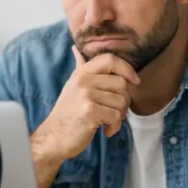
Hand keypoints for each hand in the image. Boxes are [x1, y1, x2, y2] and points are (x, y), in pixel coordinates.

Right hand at [32, 47, 139, 162]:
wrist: (53, 137)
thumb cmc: (67, 114)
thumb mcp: (72, 86)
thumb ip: (80, 68)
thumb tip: (76, 49)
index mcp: (82, 73)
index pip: (110, 59)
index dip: (127, 69)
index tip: (134, 82)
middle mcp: (83, 81)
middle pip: (121, 83)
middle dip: (124, 101)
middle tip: (113, 112)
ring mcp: (86, 95)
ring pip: (121, 101)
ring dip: (119, 116)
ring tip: (106, 121)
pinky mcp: (90, 112)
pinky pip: (116, 116)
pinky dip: (114, 127)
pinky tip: (105, 130)